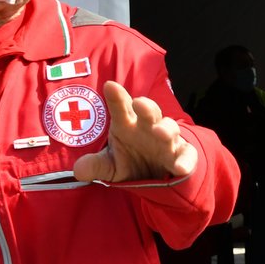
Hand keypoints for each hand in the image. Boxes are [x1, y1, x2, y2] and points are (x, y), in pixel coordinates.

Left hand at [73, 80, 198, 182]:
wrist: (154, 177)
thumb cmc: (130, 161)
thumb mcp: (109, 166)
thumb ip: (95, 165)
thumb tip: (78, 169)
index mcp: (127, 124)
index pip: (121, 108)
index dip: (116, 97)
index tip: (109, 86)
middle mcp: (148, 127)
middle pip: (149, 112)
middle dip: (146, 107)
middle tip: (139, 103)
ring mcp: (167, 140)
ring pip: (170, 129)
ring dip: (166, 129)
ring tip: (159, 132)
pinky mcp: (181, 155)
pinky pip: (186, 155)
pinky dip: (185, 161)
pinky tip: (179, 168)